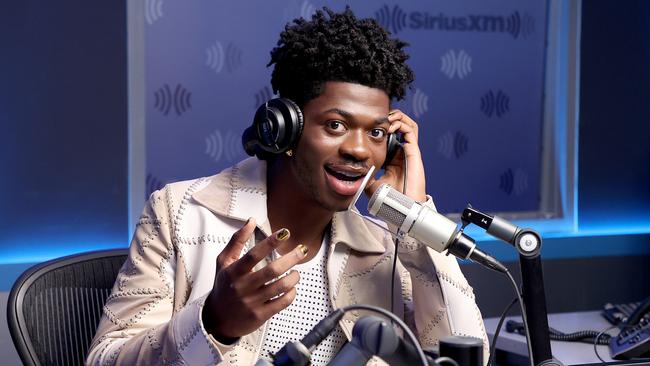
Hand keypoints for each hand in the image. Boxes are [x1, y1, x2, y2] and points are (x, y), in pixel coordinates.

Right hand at [202, 218, 307, 340]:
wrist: (217, 319)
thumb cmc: (223, 286)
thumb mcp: (224, 262)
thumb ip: (237, 241)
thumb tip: (251, 221)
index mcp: (234, 272)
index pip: (254, 254)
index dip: (270, 242)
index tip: (285, 233)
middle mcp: (243, 287)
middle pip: (272, 270)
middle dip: (291, 258)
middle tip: (302, 250)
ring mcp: (252, 302)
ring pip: (280, 287)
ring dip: (293, 277)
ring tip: (296, 271)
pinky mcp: (260, 315)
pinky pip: (282, 303)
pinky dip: (291, 293)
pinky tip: (291, 288)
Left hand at [366, 109, 425, 201]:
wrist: (401, 206)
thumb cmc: (389, 198)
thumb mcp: (371, 184)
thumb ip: (365, 176)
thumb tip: (353, 173)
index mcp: (394, 159)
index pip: (391, 136)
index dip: (383, 127)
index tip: (370, 124)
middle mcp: (402, 153)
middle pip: (401, 126)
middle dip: (391, 117)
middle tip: (380, 117)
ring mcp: (409, 152)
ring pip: (408, 125)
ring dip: (398, 117)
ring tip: (387, 117)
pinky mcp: (414, 152)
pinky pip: (411, 131)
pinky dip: (400, 124)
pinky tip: (389, 127)